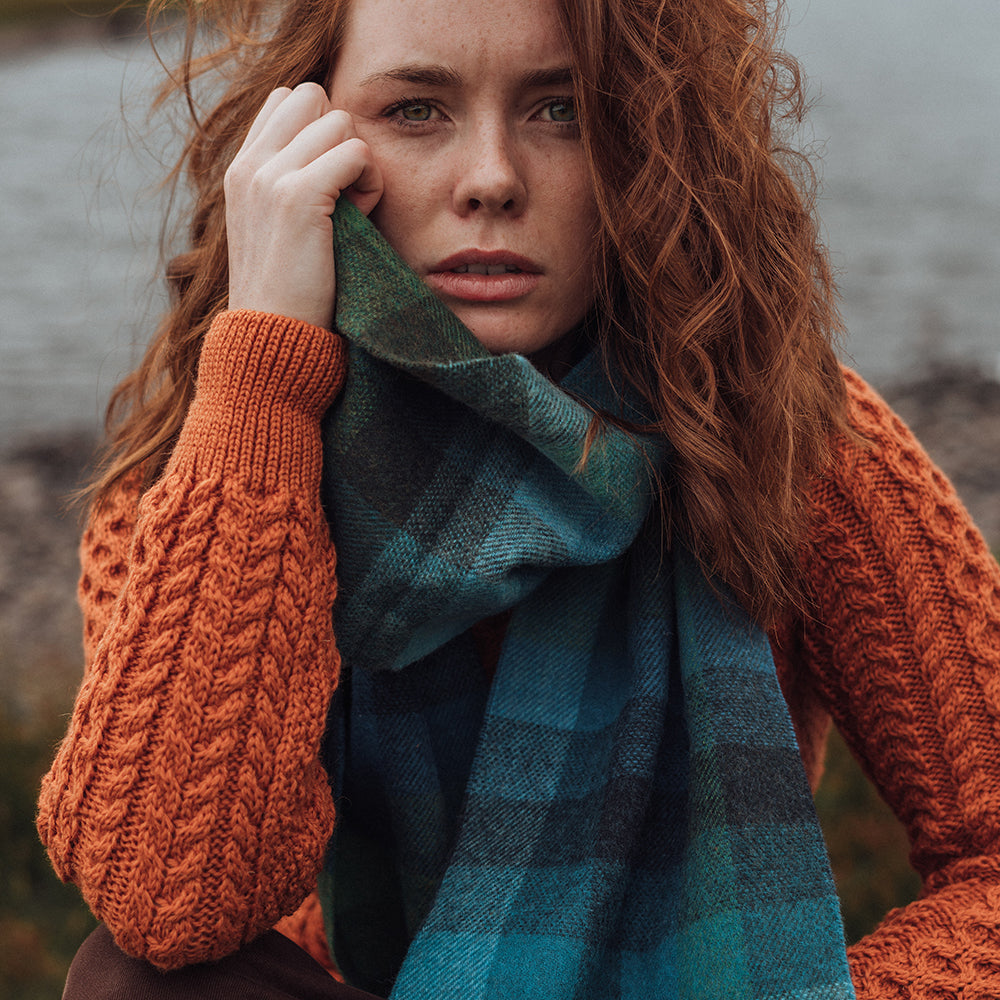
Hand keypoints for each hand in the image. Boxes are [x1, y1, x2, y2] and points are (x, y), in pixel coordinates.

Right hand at [224, 83, 382, 329]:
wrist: (272, 339)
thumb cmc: (291, 293)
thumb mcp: (279, 229)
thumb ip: (295, 185)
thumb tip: (340, 156)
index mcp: (242, 169)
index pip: (287, 101)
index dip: (320, 133)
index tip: (328, 184)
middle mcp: (250, 165)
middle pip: (313, 96)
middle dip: (340, 136)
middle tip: (344, 190)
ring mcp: (269, 177)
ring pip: (339, 119)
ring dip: (358, 161)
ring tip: (353, 209)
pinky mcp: (297, 196)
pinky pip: (355, 152)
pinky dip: (369, 182)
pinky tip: (361, 216)